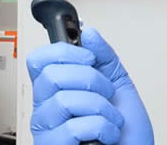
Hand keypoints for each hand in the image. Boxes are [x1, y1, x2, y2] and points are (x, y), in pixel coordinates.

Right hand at [27, 27, 153, 144]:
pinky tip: (106, 136)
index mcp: (56, 90)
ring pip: (64, 100)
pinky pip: (73, 127)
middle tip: (106, 94)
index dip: (63, 52)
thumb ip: (104, 58)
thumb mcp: (120, 86)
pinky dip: (102, 129)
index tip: (88, 58)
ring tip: (110, 120)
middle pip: (51, 75)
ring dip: (101, 109)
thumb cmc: (127, 134)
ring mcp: (48, 129)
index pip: (39, 59)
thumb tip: (89, 33)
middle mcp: (46, 108)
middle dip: (91, 80)